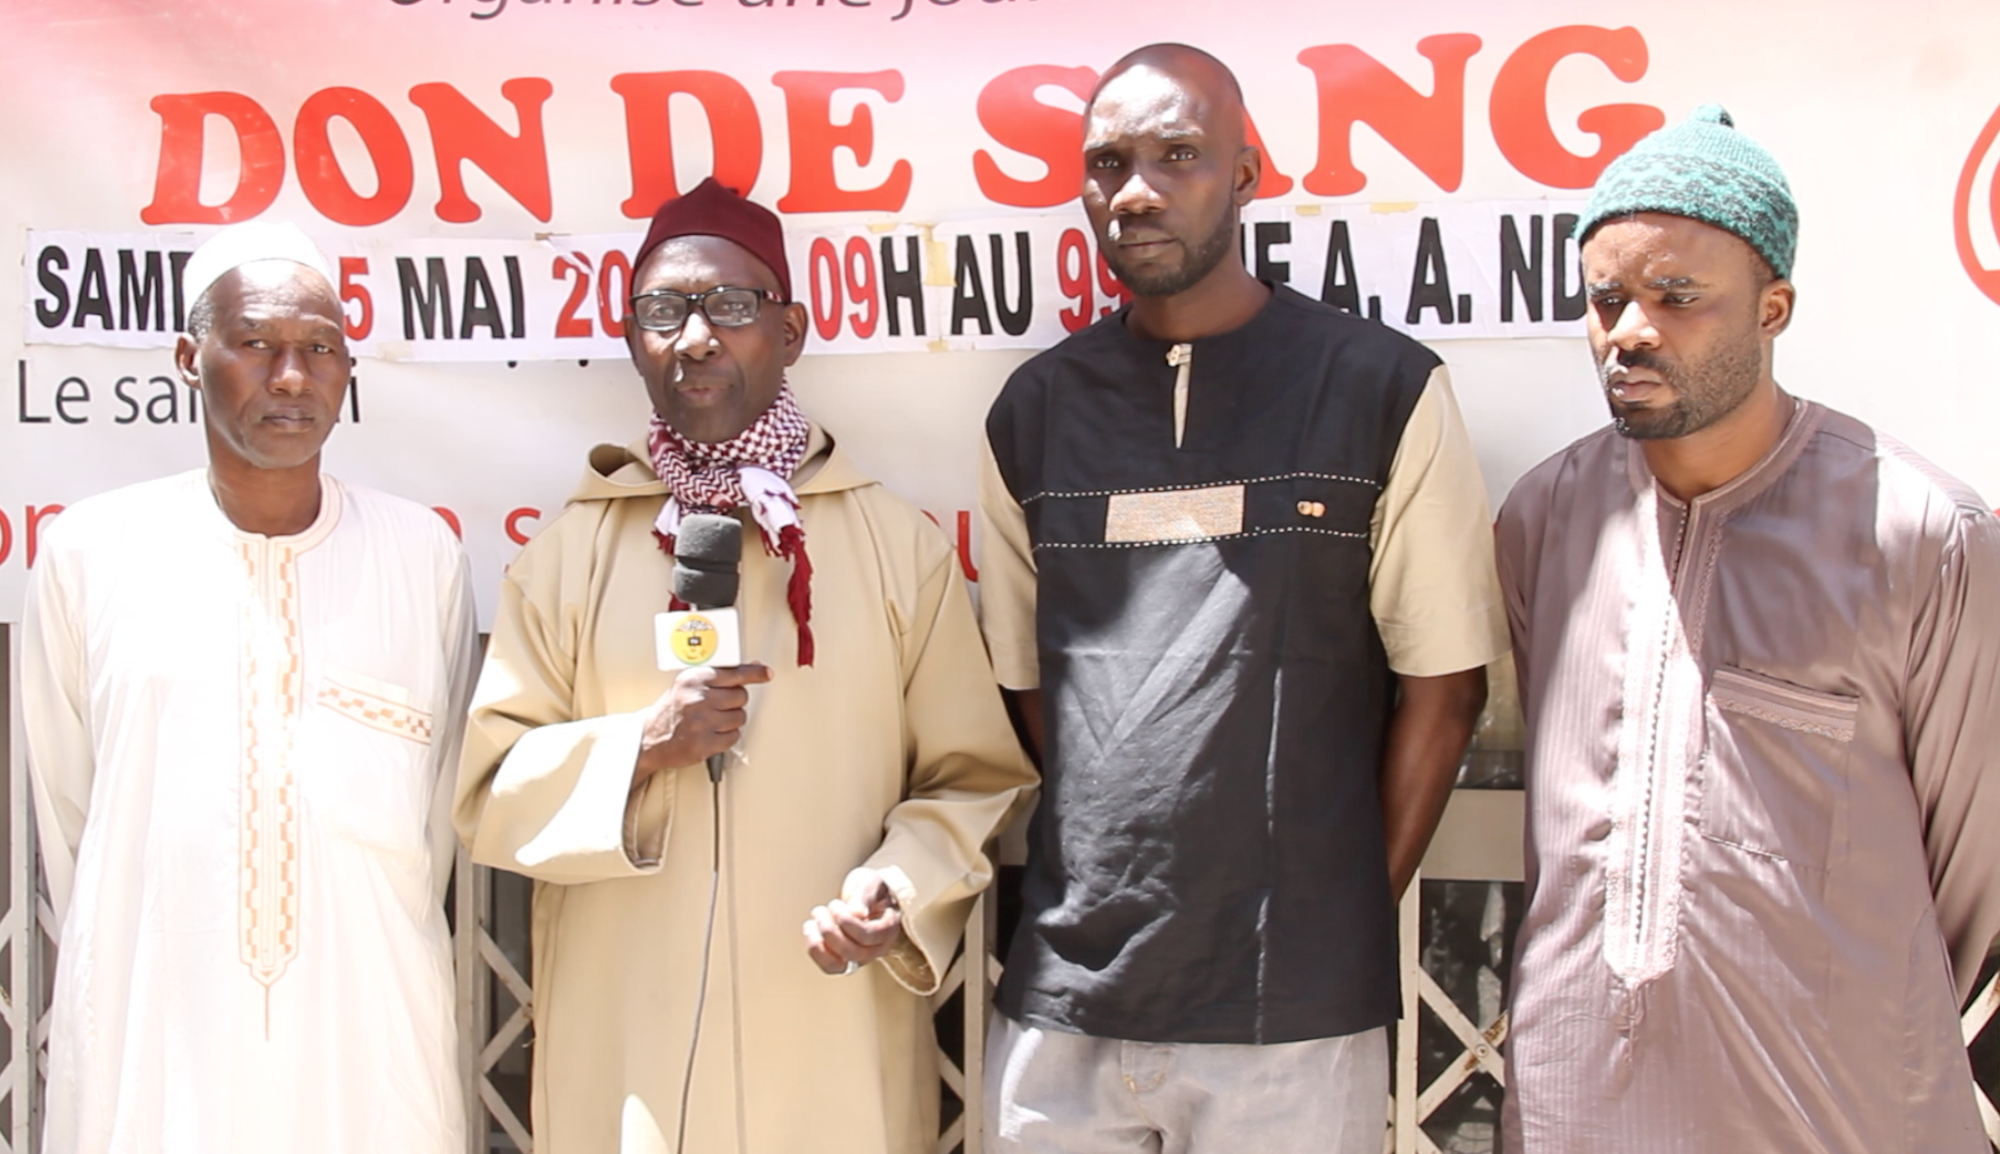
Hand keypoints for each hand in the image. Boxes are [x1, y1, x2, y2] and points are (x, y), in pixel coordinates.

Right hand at [634, 663, 771, 782]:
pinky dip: (725, 737)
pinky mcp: (705, 744)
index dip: (753, 673)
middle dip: (733, 702)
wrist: (648, 738)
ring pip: (739, 717)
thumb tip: (749, 669)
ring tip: (710, 721)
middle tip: (717, 706)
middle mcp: (697, 699)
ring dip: (730, 720)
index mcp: (693, 679)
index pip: (733, 673)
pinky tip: (710, 733)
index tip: (766, 673)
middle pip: (741, 697)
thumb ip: (717, 677)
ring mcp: (701, 723)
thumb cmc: (671, 711)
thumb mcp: (687, 685)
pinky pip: (733, 737)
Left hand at [803, 868, 903, 974]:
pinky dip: (815, 952)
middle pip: (851, 952)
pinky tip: (810, 932)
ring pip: (838, 964)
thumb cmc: (872, 891)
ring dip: (818, 945)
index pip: (867, 935)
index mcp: (888, 929)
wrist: (869, 899)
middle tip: (820, 910)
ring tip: (811, 923)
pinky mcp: (845, 961)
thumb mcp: (872, 883)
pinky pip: (829, 967)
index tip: (835, 905)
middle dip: (829, 931)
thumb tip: (858, 912)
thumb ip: (866, 894)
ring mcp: (860, 958)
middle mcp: (876, 949)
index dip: (847, 922)